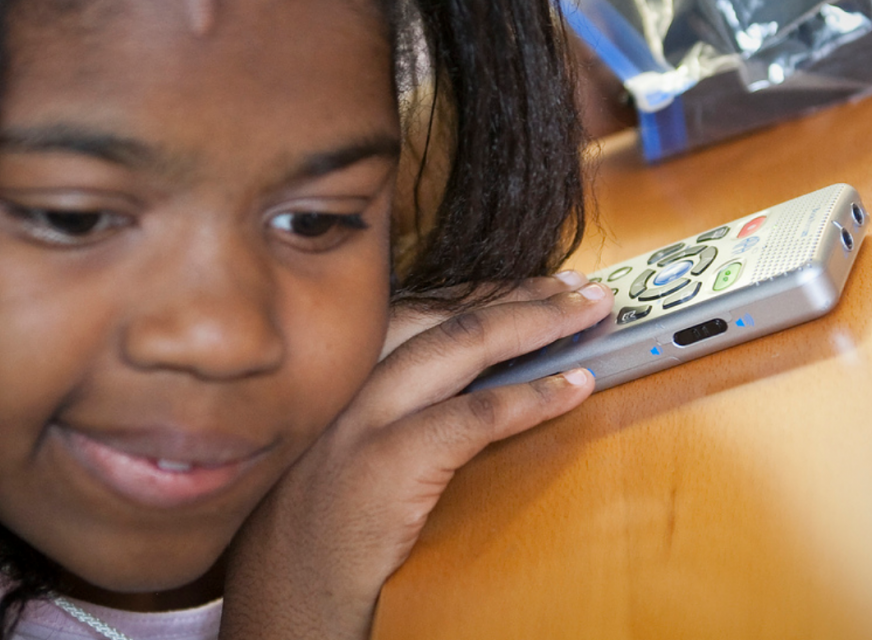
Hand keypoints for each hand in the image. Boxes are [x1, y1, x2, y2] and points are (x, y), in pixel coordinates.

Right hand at [220, 272, 612, 638]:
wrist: (282, 587)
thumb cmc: (321, 515)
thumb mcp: (348, 435)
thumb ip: (395, 396)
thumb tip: (490, 370)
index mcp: (342, 365)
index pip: (424, 305)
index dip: (488, 289)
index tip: (539, 283)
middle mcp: (348, 375)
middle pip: (447, 312)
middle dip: (522, 293)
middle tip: (580, 289)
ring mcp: (364, 415)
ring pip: (462, 343)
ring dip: (537, 323)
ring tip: (589, 315)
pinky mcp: (386, 462)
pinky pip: (475, 415)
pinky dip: (533, 396)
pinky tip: (574, 385)